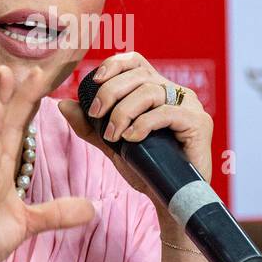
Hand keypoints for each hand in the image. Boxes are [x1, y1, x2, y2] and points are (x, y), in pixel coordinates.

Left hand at [57, 50, 213, 202]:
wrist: (168, 198)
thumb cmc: (144, 169)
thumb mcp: (111, 144)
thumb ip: (89, 125)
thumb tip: (63, 104)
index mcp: (156, 89)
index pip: (135, 62)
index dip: (114, 65)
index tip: (94, 81)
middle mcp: (174, 92)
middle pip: (139, 74)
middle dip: (111, 91)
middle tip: (96, 114)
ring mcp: (189, 105)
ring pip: (151, 91)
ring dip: (124, 111)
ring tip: (114, 135)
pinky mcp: (198, 122)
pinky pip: (166, 112)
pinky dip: (144, 123)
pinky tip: (131, 138)